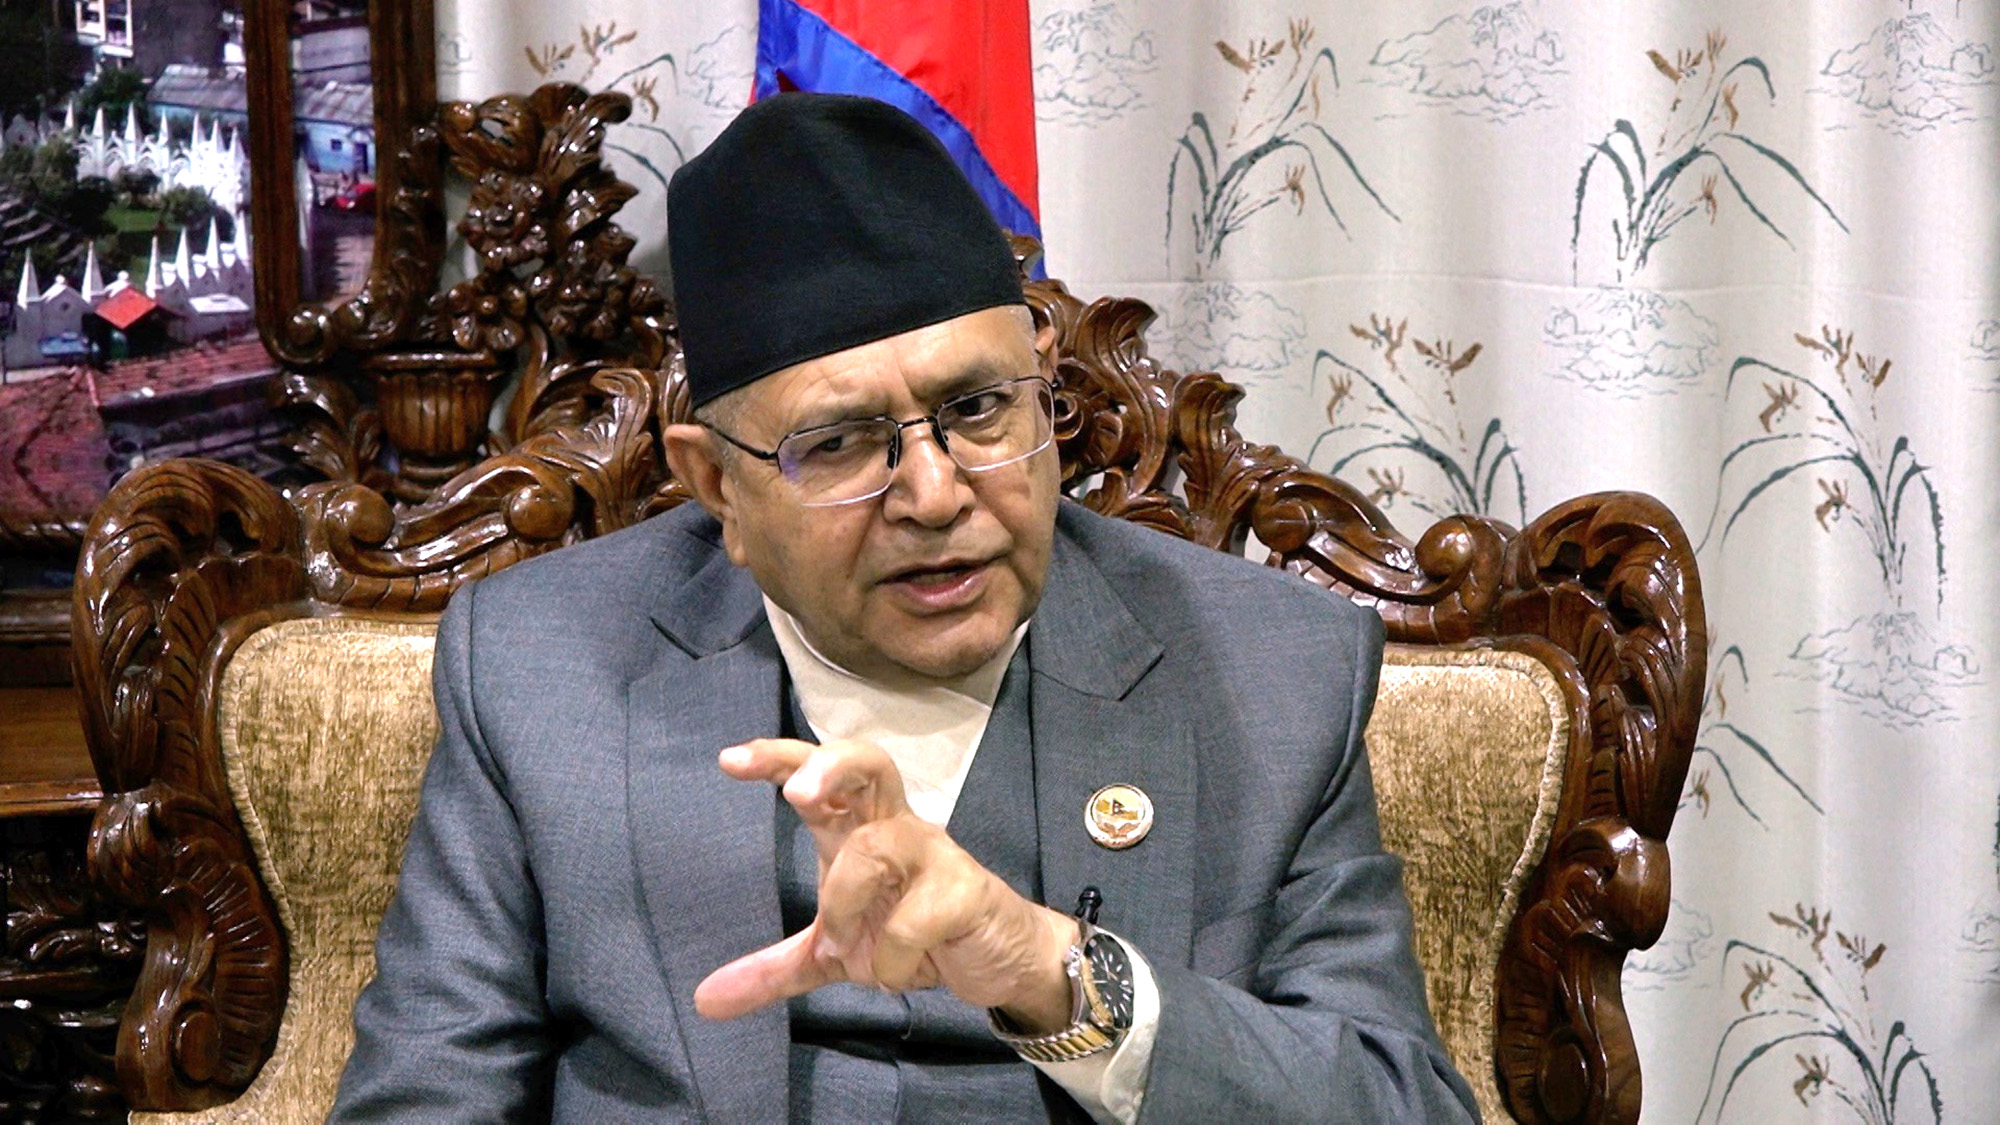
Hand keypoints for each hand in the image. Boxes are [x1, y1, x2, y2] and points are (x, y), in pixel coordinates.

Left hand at [693, 738, 1078, 1032]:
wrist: (1001, 960)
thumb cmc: (916, 935)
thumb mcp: (836, 954)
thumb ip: (776, 969)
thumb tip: (706, 1000)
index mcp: (860, 829)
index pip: (821, 774)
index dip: (779, 759)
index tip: (727, 760)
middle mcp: (897, 828)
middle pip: (870, 762)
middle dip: (832, 768)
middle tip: (798, 797)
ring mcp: (935, 855)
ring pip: (878, 847)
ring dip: (845, 901)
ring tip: (843, 945)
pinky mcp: (966, 892)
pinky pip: (915, 920)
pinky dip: (894, 959)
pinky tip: (897, 974)